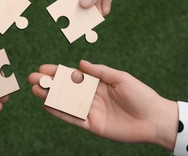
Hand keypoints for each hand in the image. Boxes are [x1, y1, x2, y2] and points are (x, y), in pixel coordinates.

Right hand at [29, 60, 177, 149]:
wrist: (154, 119)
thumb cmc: (141, 95)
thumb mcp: (121, 78)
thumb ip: (100, 72)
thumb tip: (80, 63)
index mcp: (97, 83)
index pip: (73, 76)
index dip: (57, 72)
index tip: (42, 68)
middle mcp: (91, 96)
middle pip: (65, 89)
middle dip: (49, 83)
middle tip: (32, 78)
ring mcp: (90, 111)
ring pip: (65, 103)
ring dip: (50, 97)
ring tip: (34, 91)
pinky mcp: (92, 125)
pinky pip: (73, 118)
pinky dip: (60, 112)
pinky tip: (47, 106)